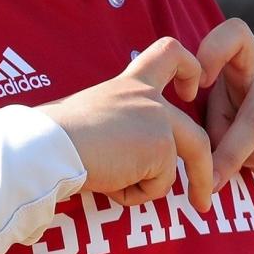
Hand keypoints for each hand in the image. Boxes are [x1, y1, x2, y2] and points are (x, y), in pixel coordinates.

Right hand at [40, 37, 212, 210]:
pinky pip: (158, 186)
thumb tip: (122, 162)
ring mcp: (159, 121)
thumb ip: (119, 128)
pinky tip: (108, 182)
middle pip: (195, 134)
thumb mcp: (92, 119)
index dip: (190, 69)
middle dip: (204, 172)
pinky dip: (134, 194)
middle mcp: (149, 98)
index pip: (169, 52)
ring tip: (117, 190)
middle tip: (201, 201)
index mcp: (129, 84)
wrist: (49, 145)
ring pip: (175, 168)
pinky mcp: (162, 147)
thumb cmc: (54, 136)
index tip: (191, 91)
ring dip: (150, 189)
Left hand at [197, 19, 253, 191]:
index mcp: (252, 55)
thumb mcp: (234, 85)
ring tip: (246, 151)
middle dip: (227, 158)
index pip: (234, 35)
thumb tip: (213, 159)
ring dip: (247, 164)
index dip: (211, 54)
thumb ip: (217, 115)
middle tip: (207, 182)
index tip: (197, 83)